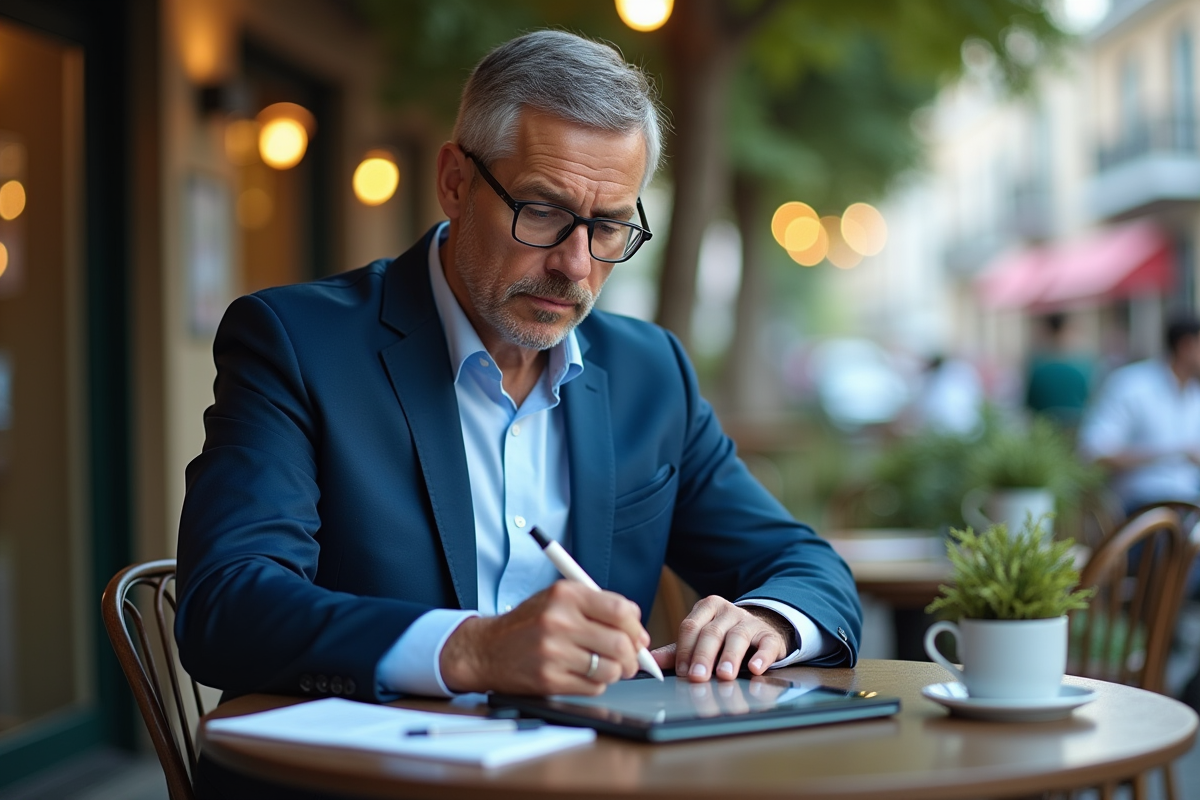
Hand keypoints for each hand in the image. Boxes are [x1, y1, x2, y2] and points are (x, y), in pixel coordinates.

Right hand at [439, 581, 649, 694]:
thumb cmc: (529, 624)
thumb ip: (598, 608)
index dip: (636, 626)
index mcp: (566, 595)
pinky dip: (596, 684)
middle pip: (620, 643)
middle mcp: (559, 620)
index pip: (621, 610)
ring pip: (610, 669)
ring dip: (615, 672)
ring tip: (605, 667)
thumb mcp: (558, 599)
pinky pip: (593, 686)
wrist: (486, 649)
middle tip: (629, 659)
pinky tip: (583, 675)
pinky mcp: (549, 679)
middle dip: (632, 655)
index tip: (637, 636)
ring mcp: (553, 652)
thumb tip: (638, 633)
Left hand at [651, 597, 795, 681]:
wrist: (762, 628)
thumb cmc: (724, 636)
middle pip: (711, 632)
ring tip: (724, 675)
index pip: (690, 626)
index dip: (685, 650)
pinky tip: (756, 668)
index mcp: (706, 608)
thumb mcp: (701, 638)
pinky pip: (766, 644)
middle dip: (703, 656)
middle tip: (697, 676)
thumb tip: (651, 661)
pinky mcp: (770, 635)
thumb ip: (677, 650)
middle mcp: (728, 611)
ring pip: (737, 636)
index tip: (682, 671)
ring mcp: (749, 621)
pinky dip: (761, 656)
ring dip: (729, 657)